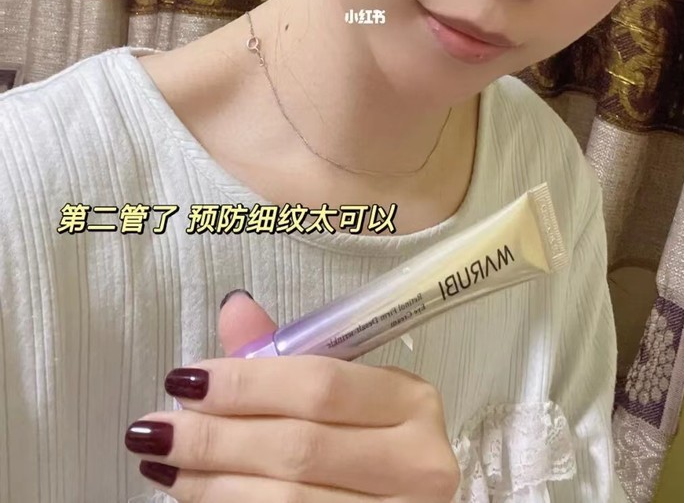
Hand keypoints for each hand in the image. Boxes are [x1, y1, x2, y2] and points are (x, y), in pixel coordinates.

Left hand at [125, 291, 460, 501]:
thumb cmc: (365, 446)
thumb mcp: (339, 396)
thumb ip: (285, 358)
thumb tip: (235, 308)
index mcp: (411, 402)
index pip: (320, 386)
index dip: (245, 384)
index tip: (184, 380)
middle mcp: (420, 462)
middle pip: (299, 447)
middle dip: (215, 437)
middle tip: (154, 428)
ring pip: (288, 499)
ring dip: (211, 482)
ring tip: (162, 462)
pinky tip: (194, 494)